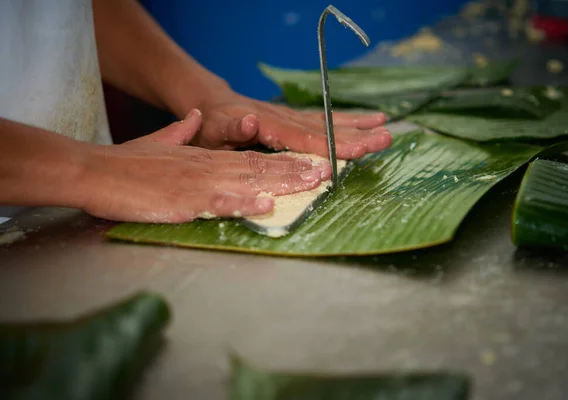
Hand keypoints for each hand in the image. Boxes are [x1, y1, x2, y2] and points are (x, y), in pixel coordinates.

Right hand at [82, 109, 330, 222]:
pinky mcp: (184, 201)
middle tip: (327, 172)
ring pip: (248, 181)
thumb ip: (181, 132)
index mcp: (206, 158)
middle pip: (260, 168)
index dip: (283, 160)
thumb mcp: (160, 144)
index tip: (309, 162)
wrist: (95, 171)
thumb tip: (197, 117)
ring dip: (282, 183)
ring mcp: (198, 184)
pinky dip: (244, 203)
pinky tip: (265, 204)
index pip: (252, 158)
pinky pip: (219, 203)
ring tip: (312, 184)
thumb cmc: (127, 163)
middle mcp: (209, 168)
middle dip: (296, 171)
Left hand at [189, 92, 391, 158]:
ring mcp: (293, 118)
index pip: (302, 137)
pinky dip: (349, 121)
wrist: (214, 104)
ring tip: (386, 130)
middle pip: (325, 128)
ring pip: (330, 122)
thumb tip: (250, 121)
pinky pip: (326, 120)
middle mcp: (286, 118)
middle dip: (356, 136)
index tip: (354, 151)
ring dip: (359, 128)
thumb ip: (231, 129)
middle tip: (384, 140)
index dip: (329, 145)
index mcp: (268, 125)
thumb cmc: (211, 124)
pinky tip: (370, 120)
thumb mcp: (213, 130)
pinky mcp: (297, 119)